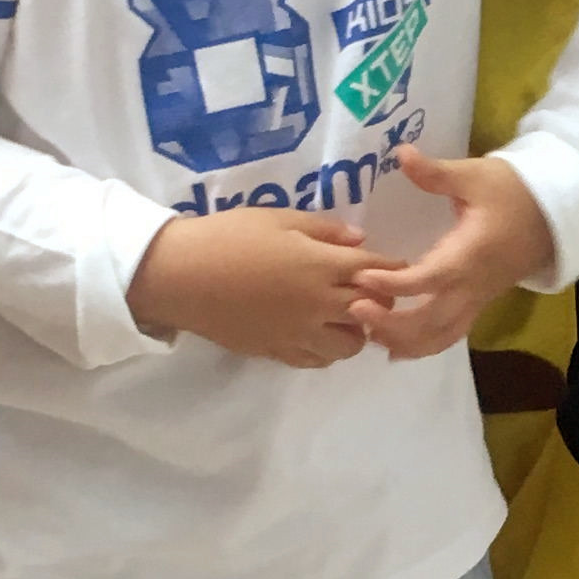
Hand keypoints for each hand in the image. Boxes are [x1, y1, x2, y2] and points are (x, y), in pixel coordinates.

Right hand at [129, 207, 389, 366]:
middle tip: (373, 290)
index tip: (397, 264)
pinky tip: (318, 333)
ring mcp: (298, 333)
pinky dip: (327, 350)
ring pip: (349, 346)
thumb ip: (324, 230)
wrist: (182, 275)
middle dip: (381, 301)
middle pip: (372, 312)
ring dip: (356, 330)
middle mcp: (318, 305)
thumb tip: (360, 240)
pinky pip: (317, 361)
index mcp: (321, 266)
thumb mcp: (278, 218)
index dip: (392, 267)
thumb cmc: (229, 236)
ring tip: (344, 315)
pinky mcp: (277, 351)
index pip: (375, 271)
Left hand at [346, 150, 553, 359]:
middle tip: (353, 309)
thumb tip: (401, 153)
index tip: (361, 277)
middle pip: (431, 321)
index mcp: (471, 254)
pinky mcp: (478, 304)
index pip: (429, 279)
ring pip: (440, 337)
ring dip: (404, 342)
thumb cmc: (514, 192)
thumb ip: (436, 173)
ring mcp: (477, 299)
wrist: (555, 214)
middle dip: (391, 324)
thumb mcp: (476, 175)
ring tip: (367, 334)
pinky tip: (392, 347)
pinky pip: (449, 335)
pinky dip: (421, 346)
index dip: (394, 285)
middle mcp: (473, 285)